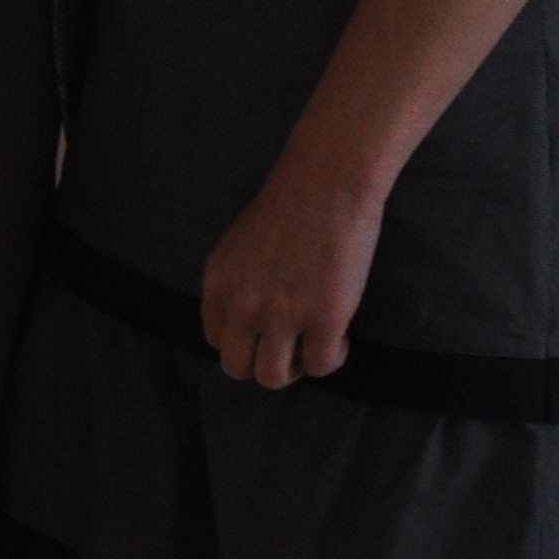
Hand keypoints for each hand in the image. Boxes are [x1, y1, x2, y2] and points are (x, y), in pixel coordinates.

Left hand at [200, 148, 387, 387]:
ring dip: (296, 368)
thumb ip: (238, 284)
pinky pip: (322, 366)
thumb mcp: (240, 246)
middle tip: (291, 344)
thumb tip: (250, 321)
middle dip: (265, 362)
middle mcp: (242, 306)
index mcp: (218, 284)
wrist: (328, 181)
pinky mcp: (324, 320)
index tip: (268, 331)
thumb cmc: (290, 204)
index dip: (245, 342)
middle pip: (238, 368)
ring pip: (273, 377)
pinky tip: (341, 334)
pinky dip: (334, 357)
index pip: (216, 340)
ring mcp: (281, 316)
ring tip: (314, 343)